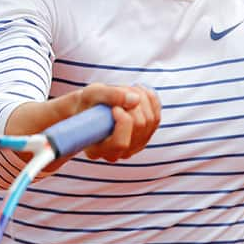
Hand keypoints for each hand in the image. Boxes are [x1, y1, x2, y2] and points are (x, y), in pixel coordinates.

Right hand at [7, 82, 160, 170]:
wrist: (89, 109)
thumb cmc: (87, 103)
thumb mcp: (91, 94)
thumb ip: (110, 96)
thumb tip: (135, 99)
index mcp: (98, 149)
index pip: (120, 142)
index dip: (123, 122)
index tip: (115, 107)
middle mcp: (117, 153)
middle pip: (139, 127)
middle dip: (134, 103)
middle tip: (121, 90)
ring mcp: (132, 147)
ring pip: (151, 121)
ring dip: (143, 99)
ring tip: (128, 89)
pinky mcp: (143, 138)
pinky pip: (156, 118)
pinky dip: (151, 101)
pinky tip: (140, 92)